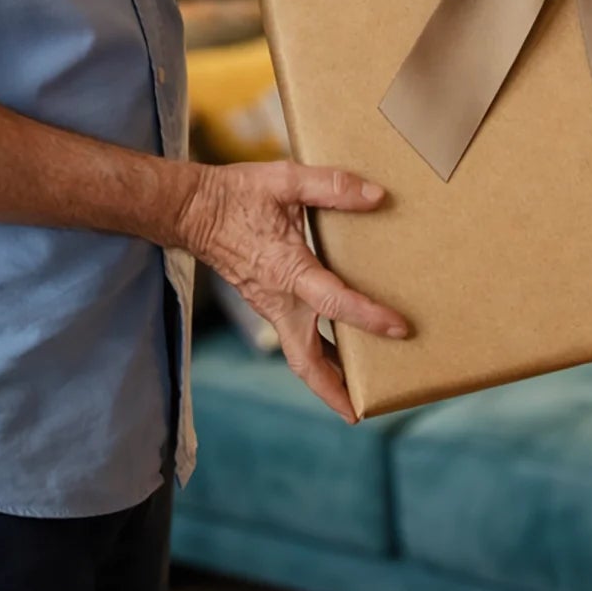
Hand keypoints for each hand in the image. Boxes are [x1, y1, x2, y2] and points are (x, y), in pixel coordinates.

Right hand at [176, 160, 409, 420]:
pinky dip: (314, 352)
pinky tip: (335, 348)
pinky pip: (292, 337)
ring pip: (298, 354)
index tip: (400, 328)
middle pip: (306, 360)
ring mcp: (270, 304)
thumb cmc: (238, 194)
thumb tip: (377, 196)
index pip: (334, 305)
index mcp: (288, 272)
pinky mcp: (266, 300)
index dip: (368, 317)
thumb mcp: (286, 180)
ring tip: (357, 392)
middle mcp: (278, 299)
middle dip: (333, 389)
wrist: (192, 210)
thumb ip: (332, 186)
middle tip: (362, 410)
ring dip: (325, 376)